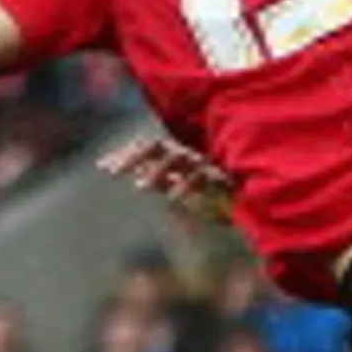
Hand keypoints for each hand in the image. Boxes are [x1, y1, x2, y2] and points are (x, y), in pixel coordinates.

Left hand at [95, 131, 237, 225]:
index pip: (145, 148)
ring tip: (138, 187)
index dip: (124, 155)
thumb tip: (139, 172)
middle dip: (131, 156)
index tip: (102, 166)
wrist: (248, 206)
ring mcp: (203, 162)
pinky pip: (198, 176)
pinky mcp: (219, 174)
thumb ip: (162, 179)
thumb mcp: (182, 188)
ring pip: (174, 157)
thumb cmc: (215, 196)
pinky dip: (184, 185)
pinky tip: (171, 199)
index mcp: (176, 156)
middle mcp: (187, 154)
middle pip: (154, 145)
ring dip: (155, 171)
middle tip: (111, 172)